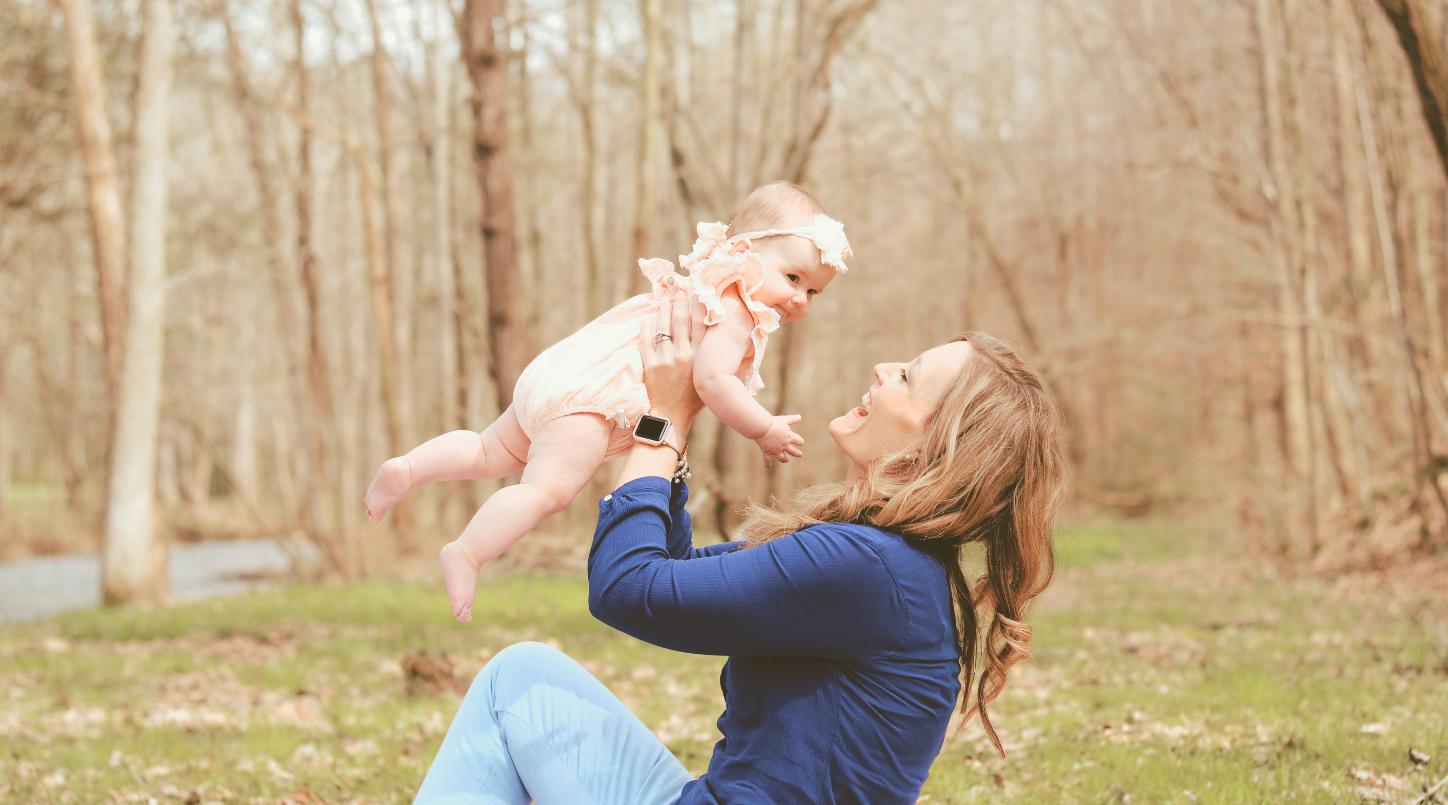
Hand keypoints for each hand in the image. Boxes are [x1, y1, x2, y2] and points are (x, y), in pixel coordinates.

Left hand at [639, 290, 706, 434]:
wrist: (672, 417)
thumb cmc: (695, 399)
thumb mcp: (711, 377)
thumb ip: (719, 360)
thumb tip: (738, 344)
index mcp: (700, 358)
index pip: (700, 324)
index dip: (698, 305)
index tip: (697, 292)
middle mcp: (683, 355)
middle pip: (681, 321)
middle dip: (680, 302)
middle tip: (679, 290)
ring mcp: (665, 360)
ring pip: (663, 327)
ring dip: (664, 310)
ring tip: (665, 299)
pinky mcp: (650, 365)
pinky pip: (646, 341)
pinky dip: (647, 327)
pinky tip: (650, 318)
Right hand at [754, 414, 804, 468]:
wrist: (762, 427)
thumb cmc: (773, 422)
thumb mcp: (784, 419)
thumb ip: (792, 419)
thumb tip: (800, 416)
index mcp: (789, 437)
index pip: (798, 441)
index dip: (800, 441)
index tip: (800, 442)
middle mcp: (784, 445)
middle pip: (793, 451)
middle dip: (797, 453)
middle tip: (800, 455)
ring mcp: (775, 450)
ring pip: (782, 458)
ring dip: (785, 460)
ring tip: (786, 460)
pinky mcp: (767, 451)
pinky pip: (767, 460)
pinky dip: (767, 465)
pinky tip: (768, 469)